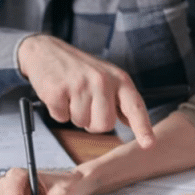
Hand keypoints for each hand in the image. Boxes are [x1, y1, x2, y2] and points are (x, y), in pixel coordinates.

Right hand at [17, 34, 154, 147]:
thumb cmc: (79, 69)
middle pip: (104, 125)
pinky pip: (61, 118)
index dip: (143, 127)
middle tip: (84, 102)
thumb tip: (131, 123)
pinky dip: (57, 111)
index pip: (135, 106)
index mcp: (118, 78)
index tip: (149, 144)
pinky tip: (58, 93)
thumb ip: (119, 99)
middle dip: (93, 122)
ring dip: (74, 115)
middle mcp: (102, 80)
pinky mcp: (58, 90)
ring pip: (81, 123)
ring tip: (70, 94)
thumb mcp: (106, 76)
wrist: (45, 51)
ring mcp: (80, 85)